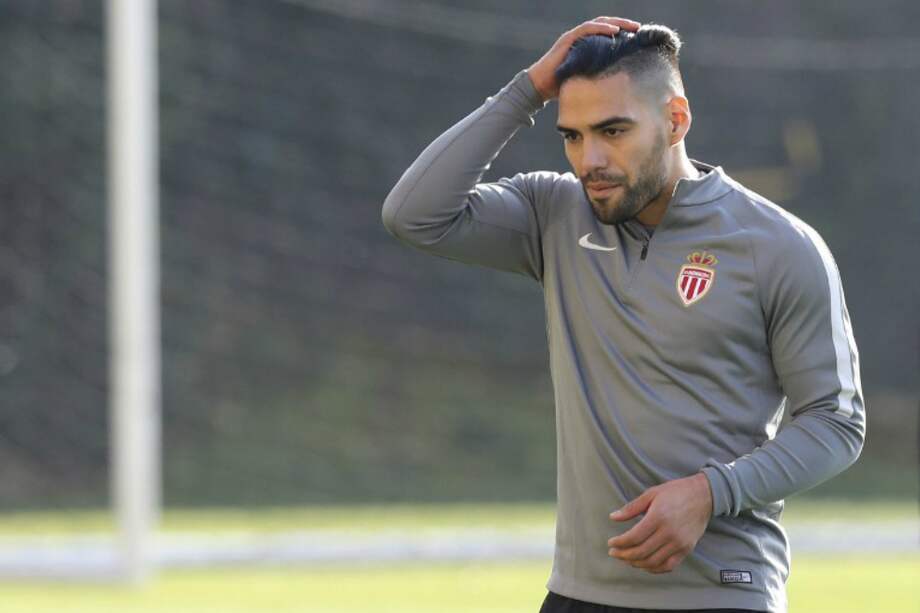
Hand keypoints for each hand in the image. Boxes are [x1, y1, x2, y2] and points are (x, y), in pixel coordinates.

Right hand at [526, 16, 640, 100]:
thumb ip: (597, 76)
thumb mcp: (585, 80)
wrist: (540, 87)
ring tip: (631, 27)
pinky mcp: (568, 39)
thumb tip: (618, 86)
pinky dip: (601, 28)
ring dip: (617, 23)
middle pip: (605, 25)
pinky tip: (614, 31)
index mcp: (585, 45)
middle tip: (639, 29)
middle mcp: (580, 38)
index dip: (622, 33)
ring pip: (599, 23)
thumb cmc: (561, 86)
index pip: (606, 34)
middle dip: (623, 25)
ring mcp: (573, 37)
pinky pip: (587, 29)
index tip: (637, 37)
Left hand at [607, 472, 712, 573]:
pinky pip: (668, 566)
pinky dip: (654, 569)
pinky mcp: (687, 549)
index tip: (611, 543)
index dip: (620, 543)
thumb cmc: (676, 491)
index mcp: (658, 517)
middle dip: (624, 555)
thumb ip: (631, 508)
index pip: (634, 537)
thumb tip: (613, 517)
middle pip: (641, 552)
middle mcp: (669, 533)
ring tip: (626, 559)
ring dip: (636, 563)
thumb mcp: (651, 493)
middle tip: (614, 553)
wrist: (704, 495)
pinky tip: (644, 565)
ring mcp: (679, 543)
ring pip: (653, 562)